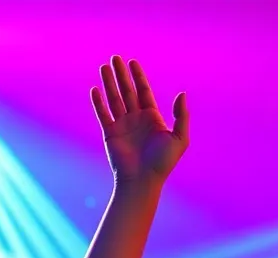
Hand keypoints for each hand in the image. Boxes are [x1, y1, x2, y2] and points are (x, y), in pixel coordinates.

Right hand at [91, 56, 188, 183]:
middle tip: (115, 57)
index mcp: (152, 118)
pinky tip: (95, 89)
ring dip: (109, 82)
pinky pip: (103, 114)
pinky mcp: (110, 133)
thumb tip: (182, 93)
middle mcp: (136, 119)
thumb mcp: (179, 138)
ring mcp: (122, 125)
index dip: (138, 77)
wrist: (143, 180)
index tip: (132, 62)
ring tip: (104, 67)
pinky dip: (98, 102)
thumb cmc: (163, 162)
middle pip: (127, 91)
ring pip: (114, 99)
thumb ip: (181, 116)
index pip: (143, 92)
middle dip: (121, 74)